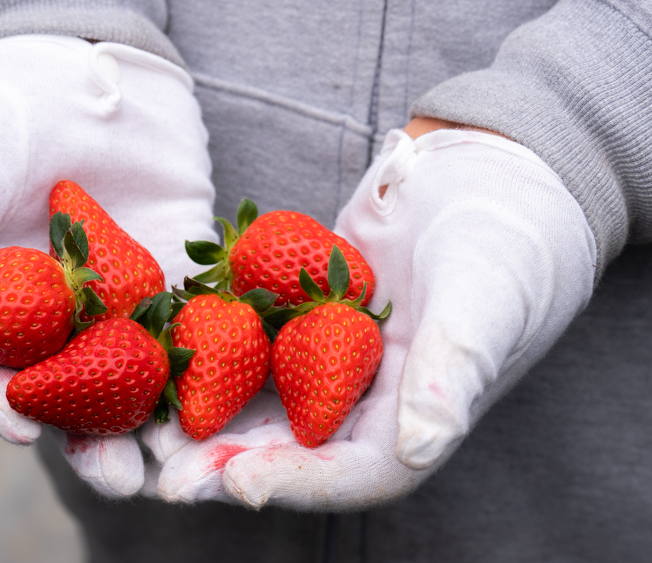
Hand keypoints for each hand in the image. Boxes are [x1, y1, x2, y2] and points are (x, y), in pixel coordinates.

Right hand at [0, 34, 214, 497]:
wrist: (61, 49)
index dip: (10, 406)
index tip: (27, 438)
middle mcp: (62, 309)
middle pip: (79, 388)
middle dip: (101, 437)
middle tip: (127, 482)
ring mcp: (124, 285)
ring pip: (146, 363)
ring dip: (167, 412)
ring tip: (188, 458)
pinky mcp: (181, 254)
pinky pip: (203, 304)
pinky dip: (223, 342)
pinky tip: (245, 376)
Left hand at [150, 127, 595, 509]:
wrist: (495, 168)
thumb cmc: (512, 236)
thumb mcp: (484, 299)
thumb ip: (453, 371)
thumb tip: (424, 448)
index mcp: (417, 419)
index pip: (350, 472)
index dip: (293, 482)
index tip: (233, 482)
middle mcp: (370, 401)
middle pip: (290, 451)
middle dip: (225, 465)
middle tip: (160, 476)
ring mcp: (334, 359)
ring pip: (260, 403)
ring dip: (202, 418)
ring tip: (140, 432)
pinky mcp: (304, 315)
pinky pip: (250, 343)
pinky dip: (205, 353)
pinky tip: (152, 353)